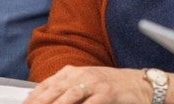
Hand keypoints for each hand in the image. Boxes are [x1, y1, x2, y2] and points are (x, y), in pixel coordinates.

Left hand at [24, 66, 150, 103]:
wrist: (140, 84)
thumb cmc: (110, 86)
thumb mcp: (86, 83)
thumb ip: (66, 89)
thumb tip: (42, 97)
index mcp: (73, 72)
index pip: (47, 85)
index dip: (33, 97)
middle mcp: (81, 75)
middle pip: (54, 91)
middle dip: (39, 103)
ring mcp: (95, 83)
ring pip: (69, 96)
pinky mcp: (107, 93)